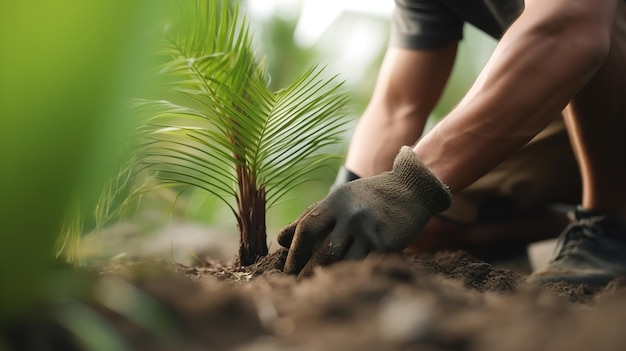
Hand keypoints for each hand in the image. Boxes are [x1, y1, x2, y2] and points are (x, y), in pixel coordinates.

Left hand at [277, 146, 451, 276]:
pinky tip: (340, 283)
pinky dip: (349, 275)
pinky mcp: (386, 242)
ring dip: (326, 276)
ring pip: (342, 260)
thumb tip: (280, 239)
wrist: (411, 189)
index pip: (306, 228)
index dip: (294, 252)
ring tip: (315, 288)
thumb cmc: (368, 196)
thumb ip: (311, 216)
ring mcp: (369, 229)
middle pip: (322, 249)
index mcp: (335, 200)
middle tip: (296, 286)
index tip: (286, 270)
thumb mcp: (338, 198)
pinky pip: (362, 264)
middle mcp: (351, 214)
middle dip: (306, 270)